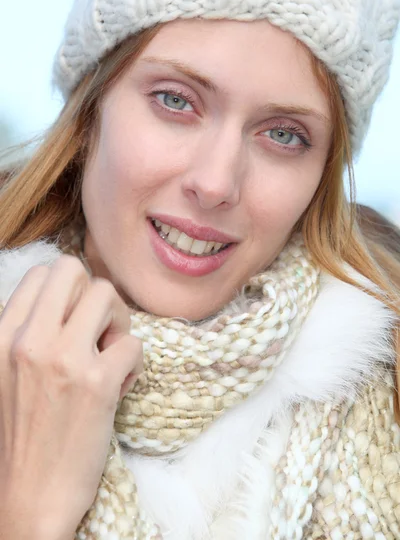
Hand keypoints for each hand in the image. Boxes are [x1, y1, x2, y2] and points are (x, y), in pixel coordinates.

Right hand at [0, 256, 142, 538]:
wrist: (27, 499)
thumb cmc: (19, 436)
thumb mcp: (2, 373)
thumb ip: (22, 333)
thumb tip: (60, 300)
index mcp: (2, 336)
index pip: (43, 274)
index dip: (69, 292)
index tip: (76, 321)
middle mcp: (28, 341)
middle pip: (73, 269)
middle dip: (94, 294)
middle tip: (99, 329)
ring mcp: (64, 360)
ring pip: (106, 293)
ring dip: (118, 322)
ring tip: (111, 354)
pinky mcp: (98, 384)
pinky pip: (134, 343)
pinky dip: (134, 364)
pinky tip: (118, 387)